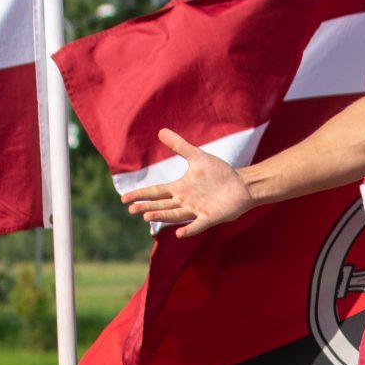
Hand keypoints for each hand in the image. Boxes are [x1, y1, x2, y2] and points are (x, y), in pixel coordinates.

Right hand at [118, 129, 250, 238]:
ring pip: (175, 215)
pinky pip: (198, 225)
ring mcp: (197, 210)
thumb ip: (179, 146)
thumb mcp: (197, 157)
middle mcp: (185, 201)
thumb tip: (161, 131)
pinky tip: (179, 234)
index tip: (124, 199)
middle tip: (132, 210)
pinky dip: (189, 230)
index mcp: (179, 188)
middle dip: (146, 207)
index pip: (155, 192)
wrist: (240, 184)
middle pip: (162, 205)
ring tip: (147, 216)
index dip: (140, 195)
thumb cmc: (218, 173)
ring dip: (162, 216)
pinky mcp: (210, 217)